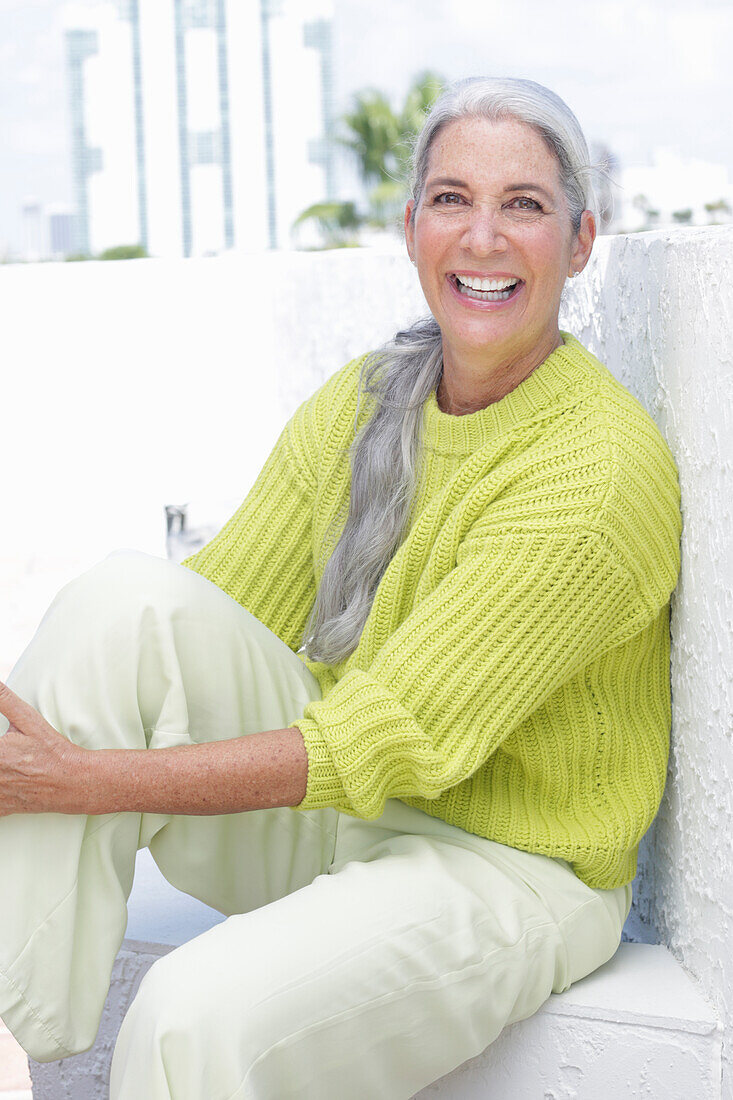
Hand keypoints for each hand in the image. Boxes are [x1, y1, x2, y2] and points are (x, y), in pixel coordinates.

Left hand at [0, 680, 89, 815]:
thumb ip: (5, 700)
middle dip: (1, 754)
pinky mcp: (3, 808)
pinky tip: (9, 780)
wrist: (74, 781)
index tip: (4, 740)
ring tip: (11, 762)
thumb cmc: (52, 751)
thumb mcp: (28, 720)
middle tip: (10, 750)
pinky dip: (2, 790)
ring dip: (0, 772)